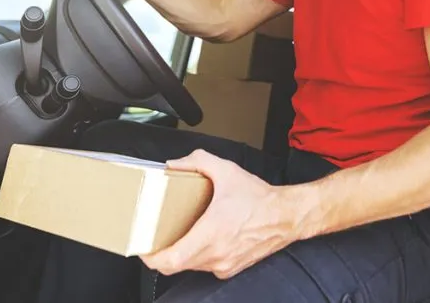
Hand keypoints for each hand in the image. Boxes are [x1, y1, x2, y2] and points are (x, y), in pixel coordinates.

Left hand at [139, 150, 303, 279]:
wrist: (287, 216)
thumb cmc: (260, 198)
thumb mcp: (227, 171)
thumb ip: (197, 161)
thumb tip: (174, 164)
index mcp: (211, 234)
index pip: (170, 260)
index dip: (151, 258)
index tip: (143, 248)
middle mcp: (216, 255)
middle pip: (175, 266)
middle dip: (162, 253)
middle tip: (155, 239)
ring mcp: (223, 265)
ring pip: (190, 266)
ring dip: (181, 253)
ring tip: (179, 234)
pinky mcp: (231, 268)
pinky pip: (206, 266)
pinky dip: (198, 255)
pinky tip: (202, 238)